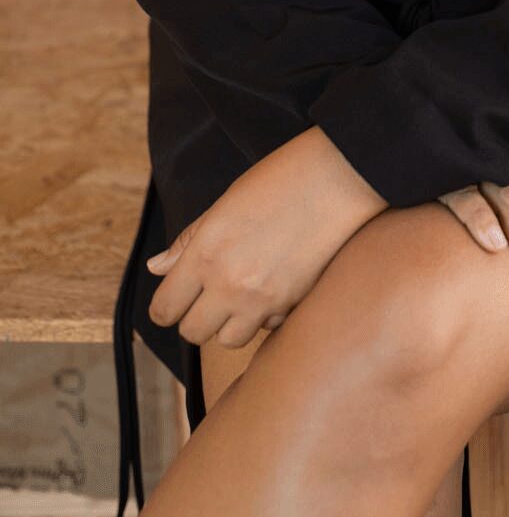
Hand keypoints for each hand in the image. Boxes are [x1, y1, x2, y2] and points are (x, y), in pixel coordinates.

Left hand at [144, 126, 386, 347]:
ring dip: (231, 322)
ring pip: (228, 340)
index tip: (175, 299)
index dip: (166, 306)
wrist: (342, 176)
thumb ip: (189, 241)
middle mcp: (229, 283)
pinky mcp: (294, 305)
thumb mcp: (226, 203)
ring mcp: (263, 299)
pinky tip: (275, 288)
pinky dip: (267, 317)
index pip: (165, 308)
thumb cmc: (282, 178)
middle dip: (197, 317)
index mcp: (205, 253)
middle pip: (192, 332)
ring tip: (245, 293)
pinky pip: (267, 328)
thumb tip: (157, 268)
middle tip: (211, 294)